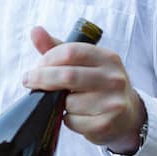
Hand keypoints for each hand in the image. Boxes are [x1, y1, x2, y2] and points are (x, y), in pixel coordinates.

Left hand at [21, 26, 145, 153]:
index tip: (36, 67)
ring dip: (57, 103)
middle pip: (68, 75)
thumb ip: (57, 48)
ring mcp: (113, 102)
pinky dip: (67, 119)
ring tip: (63, 101)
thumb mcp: (83, 63)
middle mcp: (114, 78)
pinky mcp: (107, 124)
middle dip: (42, 78)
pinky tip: (76, 116)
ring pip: (69, 101)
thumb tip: (35, 31)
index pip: (71, 52)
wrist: (128, 115)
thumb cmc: (98, 84)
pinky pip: (73, 121)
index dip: (48, 59)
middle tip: (28, 81)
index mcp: (108, 57)